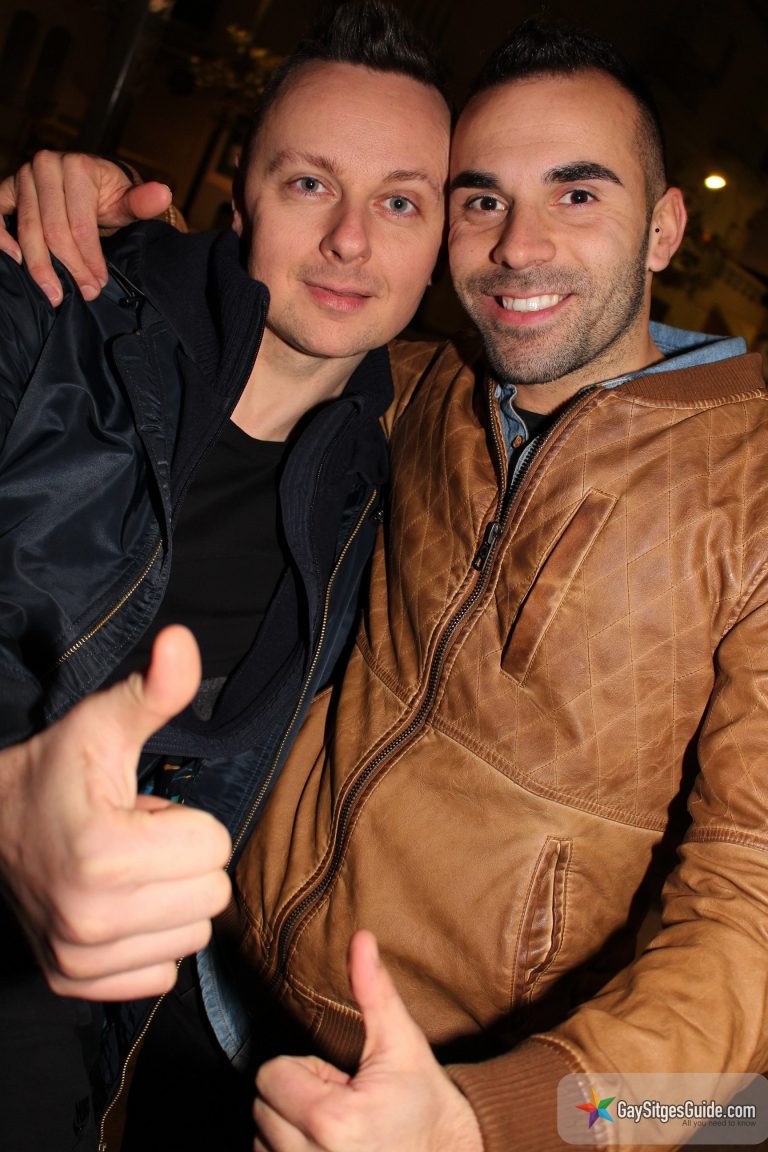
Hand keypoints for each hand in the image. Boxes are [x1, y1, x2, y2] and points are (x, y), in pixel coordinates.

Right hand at [0, 150, 171, 305]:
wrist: (85, 183)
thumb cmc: (107, 196)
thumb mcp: (127, 201)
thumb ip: (143, 202)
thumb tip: (163, 194)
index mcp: (77, 167)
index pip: (81, 224)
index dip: (89, 259)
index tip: (98, 285)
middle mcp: (46, 166)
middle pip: (53, 230)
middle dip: (69, 267)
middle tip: (82, 294)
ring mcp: (22, 177)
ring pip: (27, 229)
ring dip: (39, 266)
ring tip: (52, 294)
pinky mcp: (6, 190)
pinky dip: (1, 238)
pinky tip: (14, 260)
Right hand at [0, 625, 230, 999]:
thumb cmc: (57, 769)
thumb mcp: (103, 722)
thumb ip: (154, 690)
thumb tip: (183, 640)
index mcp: (103, 856)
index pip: (216, 848)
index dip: (187, 821)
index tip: (143, 812)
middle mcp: (88, 920)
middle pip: (211, 896)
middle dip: (185, 861)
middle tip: (136, 840)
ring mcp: (78, 959)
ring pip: (192, 936)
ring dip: (169, 901)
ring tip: (123, 870)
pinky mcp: (75, 983)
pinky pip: (162, 971)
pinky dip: (150, 940)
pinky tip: (115, 905)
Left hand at [254, 931, 482, 1151]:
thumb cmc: (425, 1101)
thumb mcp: (400, 1042)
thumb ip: (373, 990)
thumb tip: (360, 938)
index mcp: (332, 1120)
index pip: (271, 1076)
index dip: (303, 1069)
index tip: (338, 1079)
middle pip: (261, 1109)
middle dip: (294, 1097)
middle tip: (340, 1101)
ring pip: (262, 1140)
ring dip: (288, 1129)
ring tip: (336, 1128)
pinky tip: (327, 1147)